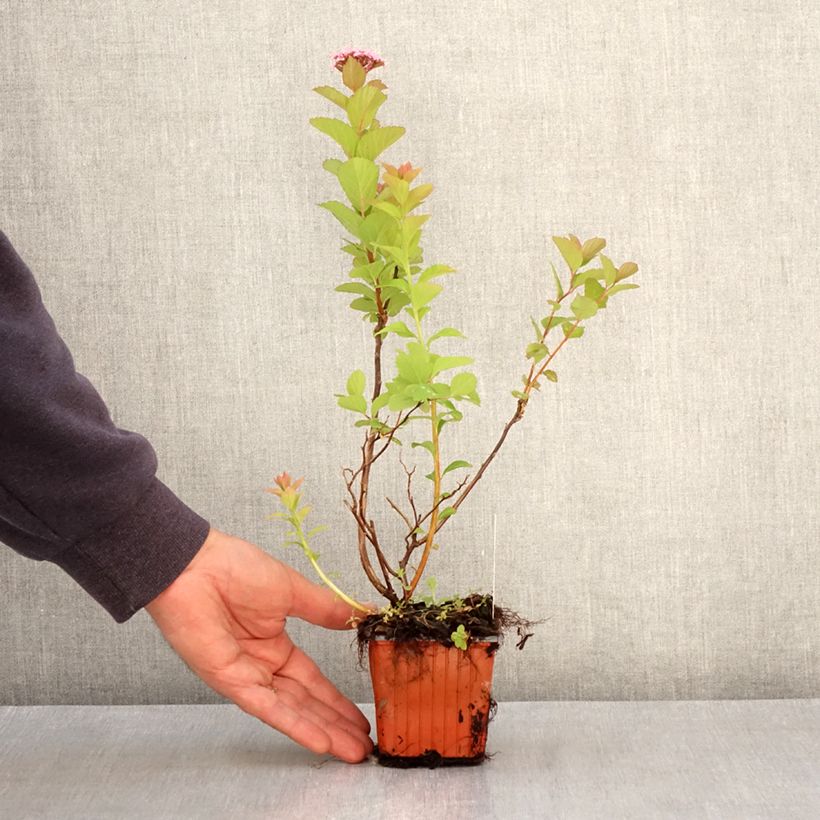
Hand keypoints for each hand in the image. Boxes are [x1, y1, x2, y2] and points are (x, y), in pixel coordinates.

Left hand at [145, 528, 373, 762]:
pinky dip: (294, 725)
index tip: (361, 716)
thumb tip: (362, 613)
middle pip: (306, 703)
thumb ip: (326, 609)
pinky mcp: (230, 682)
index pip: (312, 680)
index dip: (337, 699)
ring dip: (323, 731)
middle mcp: (261, 666)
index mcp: (274, 644)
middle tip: (366, 746)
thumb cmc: (235, 569)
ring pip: (292, 711)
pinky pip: (267, 708)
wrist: (195, 566)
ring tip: (353, 752)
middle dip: (336, 724)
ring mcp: (246, 677)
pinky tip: (319, 741)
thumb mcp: (292, 590)